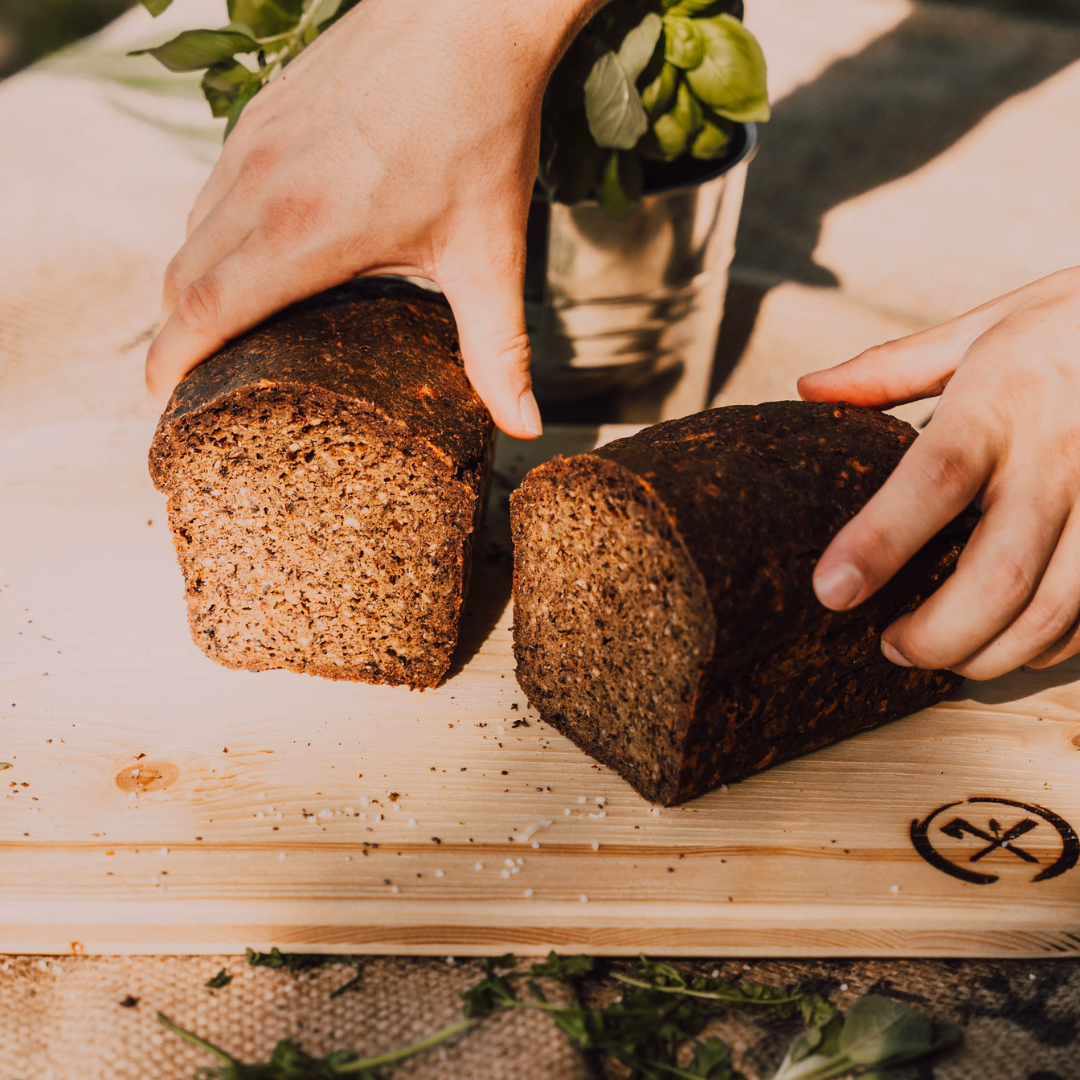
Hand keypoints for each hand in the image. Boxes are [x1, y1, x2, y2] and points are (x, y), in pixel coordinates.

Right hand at [146, 0, 600, 438]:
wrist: (470, 12)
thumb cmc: (482, 127)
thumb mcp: (491, 254)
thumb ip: (498, 350)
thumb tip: (523, 425)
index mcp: (308, 230)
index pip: (206, 309)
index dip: (171, 362)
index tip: (161, 401)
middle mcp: (263, 184)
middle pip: (183, 277)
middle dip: (172, 337)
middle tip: (186, 383)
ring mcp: (256, 141)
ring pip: (191, 230)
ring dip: (188, 285)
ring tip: (208, 331)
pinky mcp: (263, 111)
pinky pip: (213, 188)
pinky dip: (209, 235)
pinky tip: (242, 256)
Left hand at [799, 265, 1079, 679]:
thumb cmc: (1070, 324)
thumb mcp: (983, 328)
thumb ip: (892, 368)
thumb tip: (807, 390)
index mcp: (1001, 401)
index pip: (935, 478)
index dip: (880, 542)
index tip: (830, 590)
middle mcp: (1058, 456)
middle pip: (997, 574)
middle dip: (936, 634)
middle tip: (890, 647)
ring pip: (1051, 609)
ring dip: (988, 653)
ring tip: (940, 656)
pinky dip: (1047, 643)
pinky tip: (1010, 642)